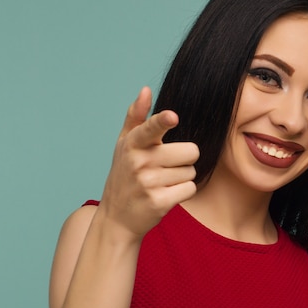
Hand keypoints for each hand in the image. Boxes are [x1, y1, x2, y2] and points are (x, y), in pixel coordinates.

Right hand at [100, 87, 198, 238]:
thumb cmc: (125, 176)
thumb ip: (136, 117)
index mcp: (132, 144)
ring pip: (191, 172)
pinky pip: (189, 189)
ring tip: (162, 183)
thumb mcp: (125, 145)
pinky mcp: (158, 202)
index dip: (162, 122)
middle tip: (166, 168)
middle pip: (190, 151)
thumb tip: (146, 90)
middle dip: (185, 160)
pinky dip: (183, 193)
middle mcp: (139, 162)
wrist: (117, 218)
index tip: (172, 117)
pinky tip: (167, 195)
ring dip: (182, 178)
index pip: (150, 128)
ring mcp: (148, 183)